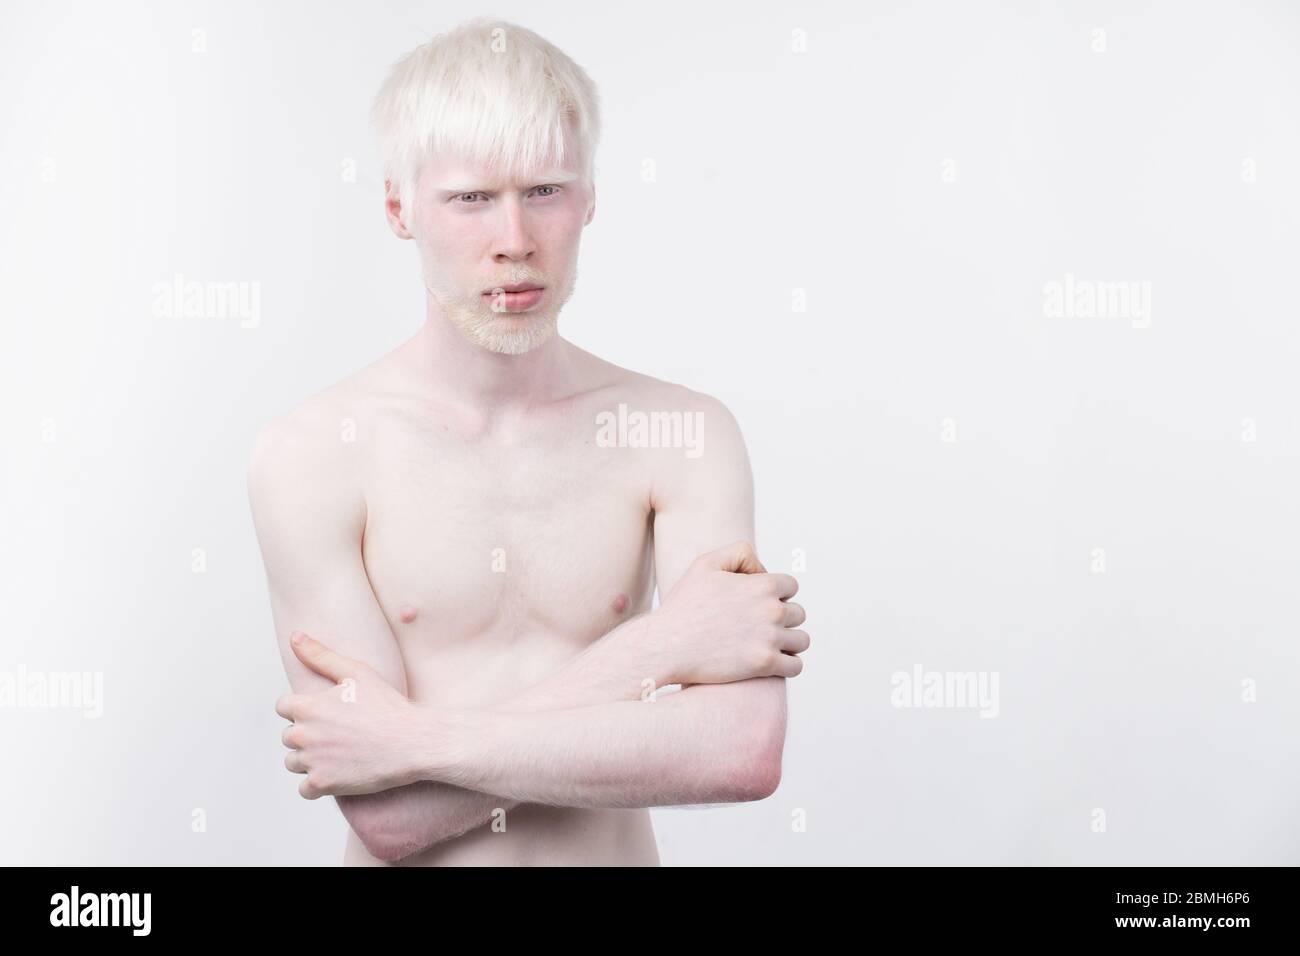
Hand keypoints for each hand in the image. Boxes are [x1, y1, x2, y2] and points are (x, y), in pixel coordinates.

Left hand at [275, 631, 425, 798]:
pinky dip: (318, 783)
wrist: (413, 741)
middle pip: (288, 737)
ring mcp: (312, 762)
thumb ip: (320, 655)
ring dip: (310, 759)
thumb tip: (295, 636)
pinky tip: (339, 771)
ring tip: (340, 753)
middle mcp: (303, 734)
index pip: (283, 707)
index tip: (326, 713)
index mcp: (306, 706)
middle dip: (308, 734)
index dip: (303, 708)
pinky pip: (305, 789)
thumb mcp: (356, 673)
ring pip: (294, 762)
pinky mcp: (322, 784)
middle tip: (340, 733)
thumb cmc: (387, 705)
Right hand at [648, 540, 808, 686]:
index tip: (759, 603)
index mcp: (763, 585)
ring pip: (802, 640)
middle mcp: (772, 611)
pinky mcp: (764, 665)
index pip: (791, 586)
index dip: (777, 593)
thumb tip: (763, 569)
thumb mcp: (706, 564)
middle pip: (798, 613)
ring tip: (771, 644)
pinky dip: (789, 665)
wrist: (666, 645)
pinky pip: (796, 666)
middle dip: (783, 618)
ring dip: (790, 642)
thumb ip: (739, 553)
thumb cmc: (684, 605)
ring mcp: (770, 640)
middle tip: (760, 626)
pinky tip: (773, 663)